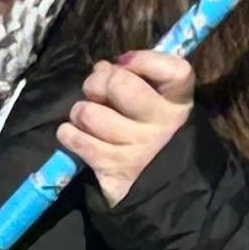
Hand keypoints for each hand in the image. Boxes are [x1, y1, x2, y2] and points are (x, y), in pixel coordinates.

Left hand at [59, 47, 194, 204]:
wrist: (159, 189)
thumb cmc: (151, 132)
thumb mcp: (156, 101)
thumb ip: (136, 77)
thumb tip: (103, 67)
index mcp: (179, 102)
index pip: (173, 69)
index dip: (142, 60)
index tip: (123, 64)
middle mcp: (164, 125)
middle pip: (118, 83)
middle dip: (97, 83)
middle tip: (97, 92)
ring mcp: (139, 149)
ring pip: (88, 112)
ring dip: (80, 113)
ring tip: (89, 119)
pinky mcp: (114, 170)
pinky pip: (75, 139)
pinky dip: (69, 134)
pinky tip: (76, 135)